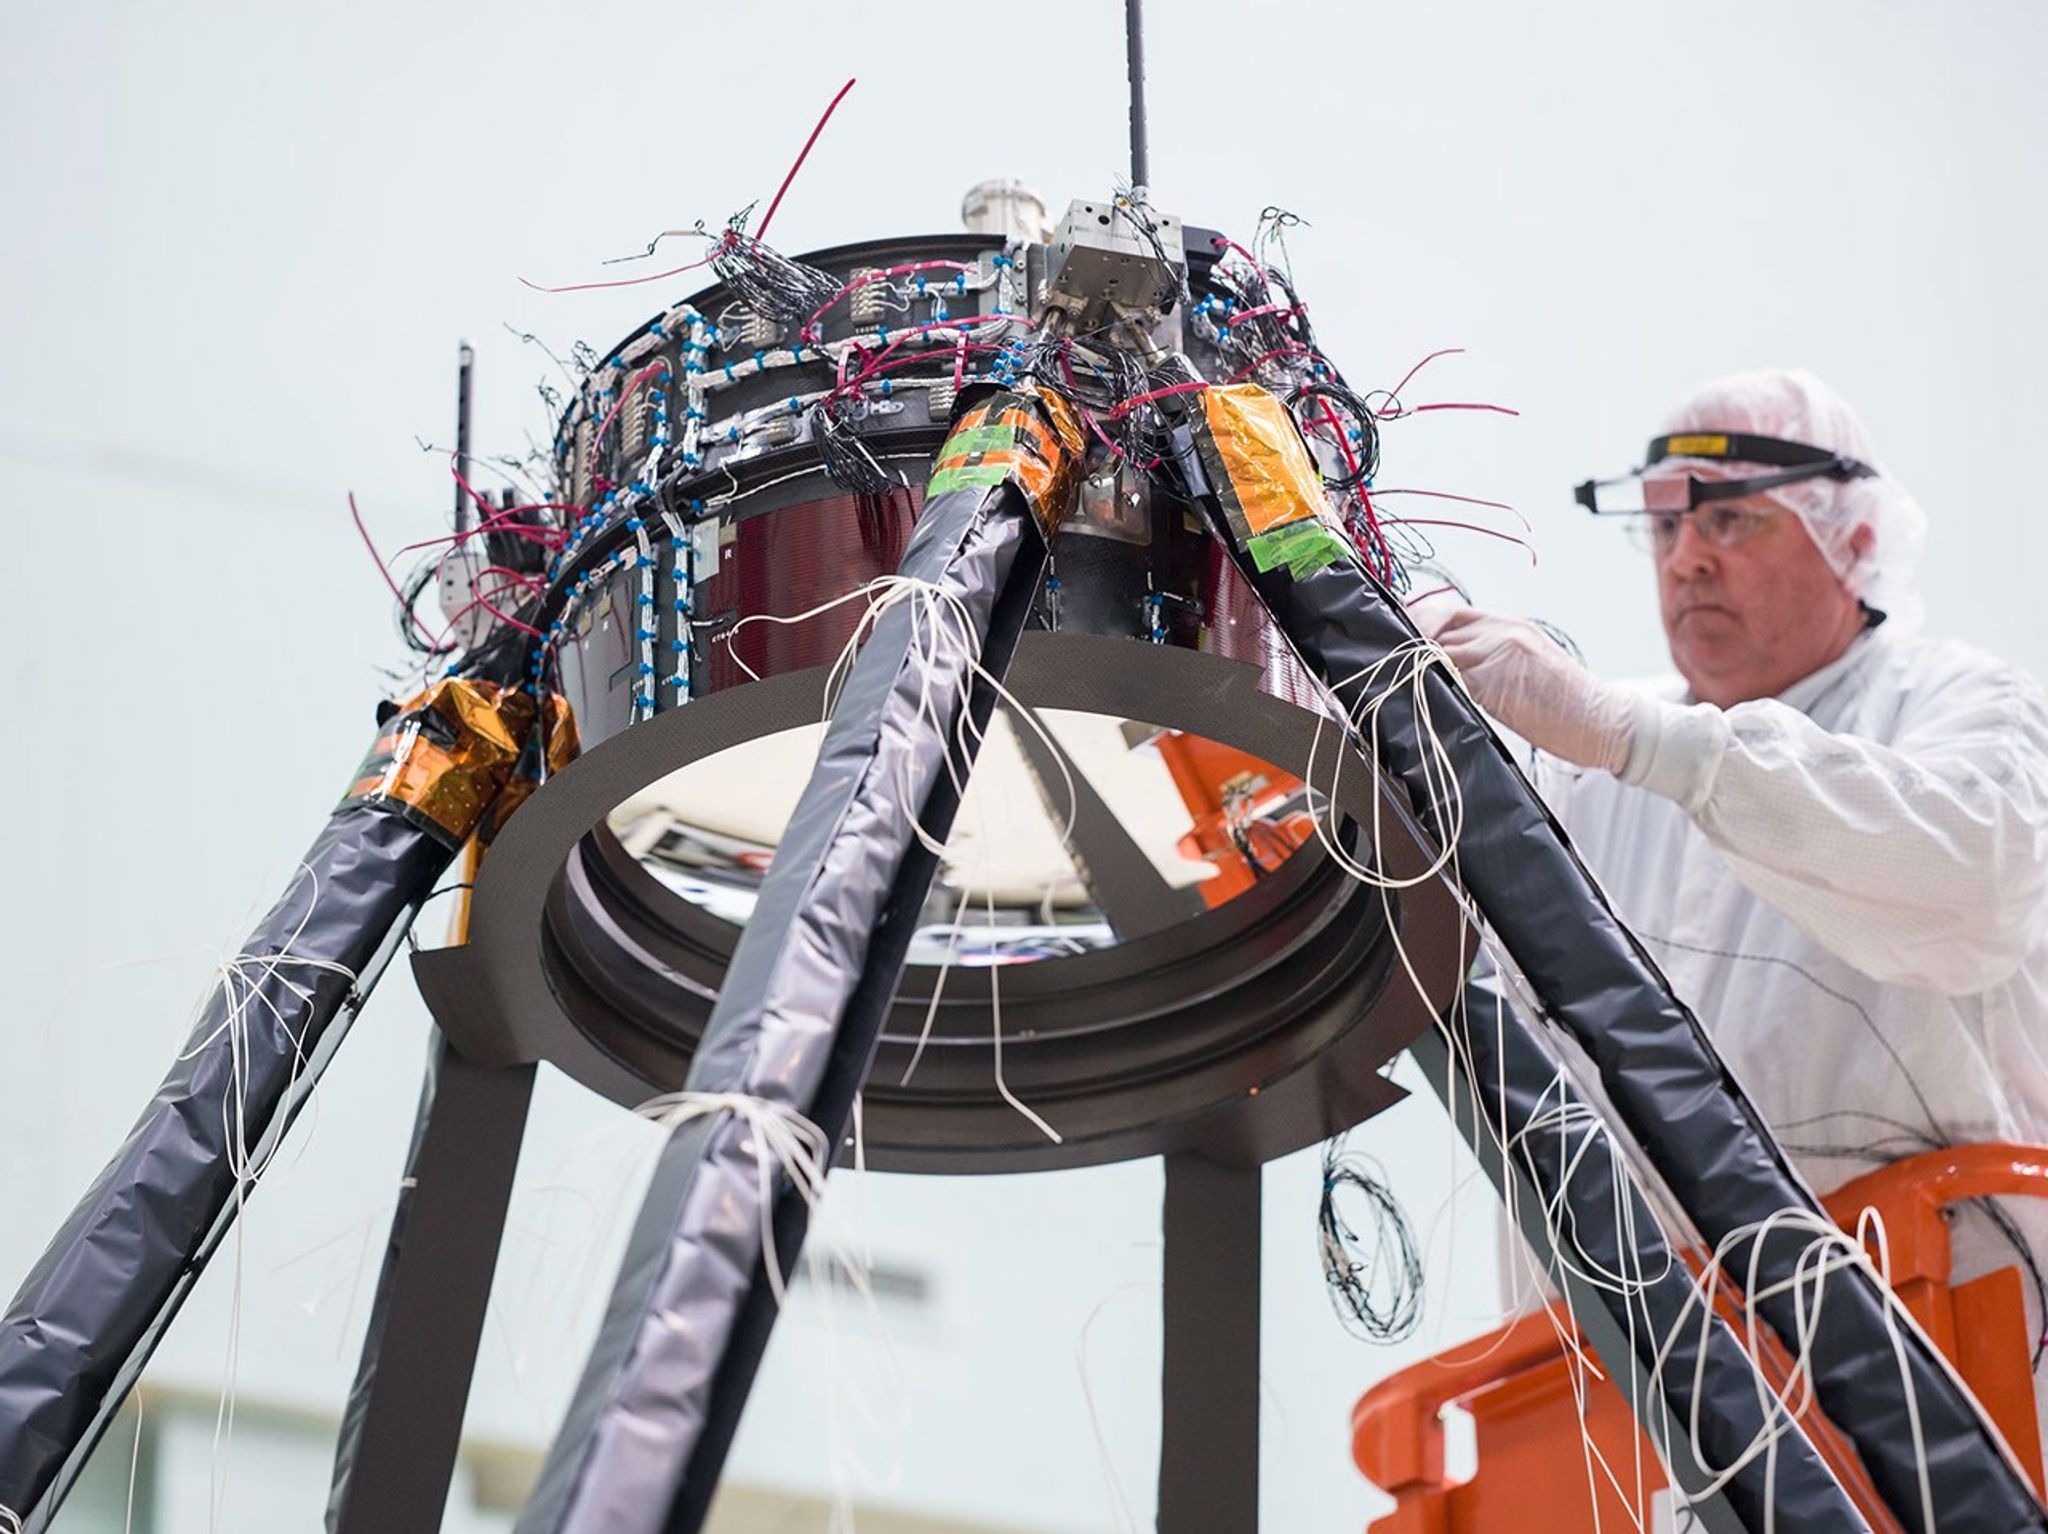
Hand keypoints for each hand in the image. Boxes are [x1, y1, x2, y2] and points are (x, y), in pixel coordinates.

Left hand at [1414, 604, 1635, 773]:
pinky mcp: (1496, 681)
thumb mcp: (1529, 664)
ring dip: (1418, 668)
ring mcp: (1499, 654)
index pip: (1451, 613)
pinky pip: (1450, 678)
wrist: (1606, 721)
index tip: (1403, 641)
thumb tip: (1449, 666)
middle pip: (1436, 628)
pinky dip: (1433, 686)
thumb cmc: (1569, 702)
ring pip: (1437, 651)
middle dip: (1411, 646)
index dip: (1421, 624)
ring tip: (1407, 684)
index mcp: (1511, 625)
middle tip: (1395, 665)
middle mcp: (1503, 631)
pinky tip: (1427, 698)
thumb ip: (1491, 658)